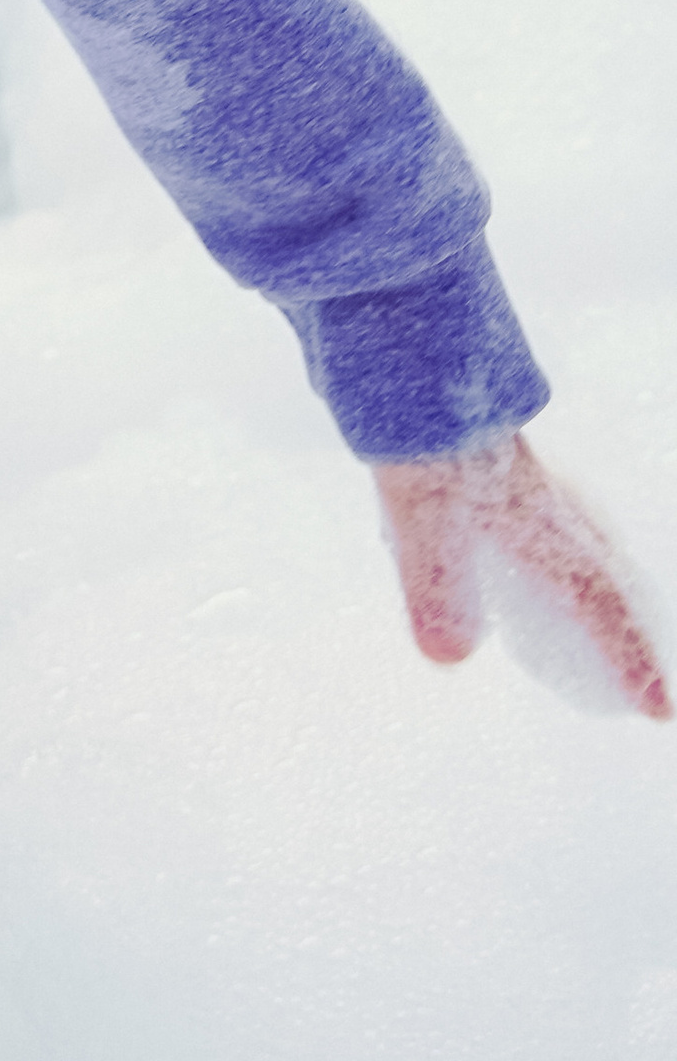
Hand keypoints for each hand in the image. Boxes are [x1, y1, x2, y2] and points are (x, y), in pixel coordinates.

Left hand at [377, 435, 668, 715]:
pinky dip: (540, 555)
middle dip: (622, 626)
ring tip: (584, 621)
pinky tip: (502, 557)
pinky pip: (533, 523)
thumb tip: (451, 659)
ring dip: (586, 588)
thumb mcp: (422, 511)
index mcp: (541, 521)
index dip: (630, 656)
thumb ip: (437, 584)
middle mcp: (542, 504)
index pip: (599, 601)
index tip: (661, 711)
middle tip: (640, 674)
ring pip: (572, 545)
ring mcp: (516, 482)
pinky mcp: (486, 465)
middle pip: (602, 574)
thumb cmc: (424, 428)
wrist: (409, 349)